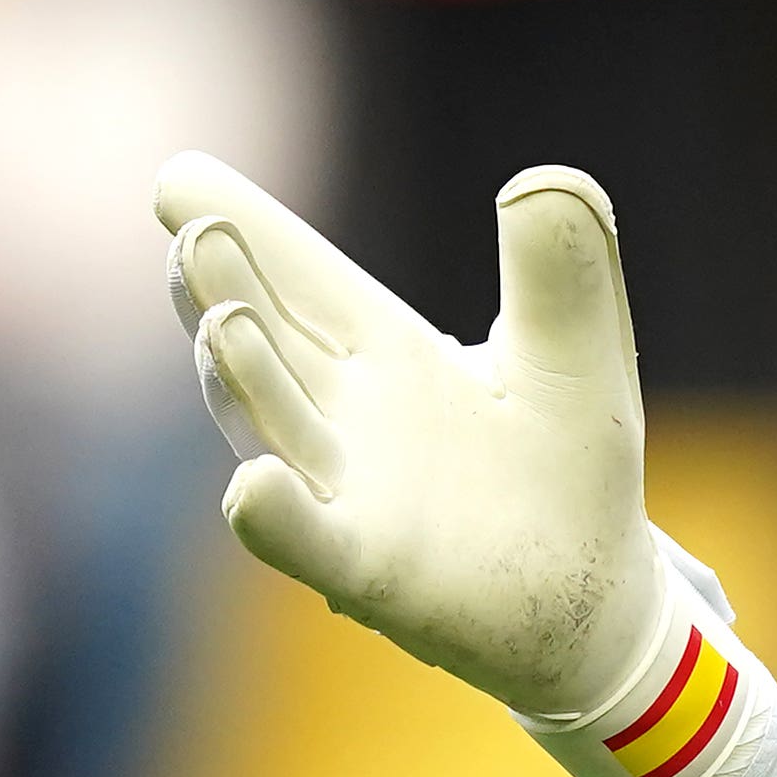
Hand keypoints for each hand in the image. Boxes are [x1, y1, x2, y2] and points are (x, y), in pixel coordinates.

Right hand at [158, 152, 670, 725]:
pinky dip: (278, 520)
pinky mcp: (374, 573)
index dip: (246, 227)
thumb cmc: (573, 469)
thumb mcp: (580, 355)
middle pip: (268, 340)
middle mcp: (347, 418)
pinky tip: (254, 488)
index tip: (177, 176)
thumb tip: (546, 177)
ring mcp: (349, 495)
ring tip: (227, 321)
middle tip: (197, 231)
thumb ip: (561, 272)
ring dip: (244, 379)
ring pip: (276, 427)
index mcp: (387, 352)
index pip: (303, 276)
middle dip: (225, 287)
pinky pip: (313, 543)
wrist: (600, 600)